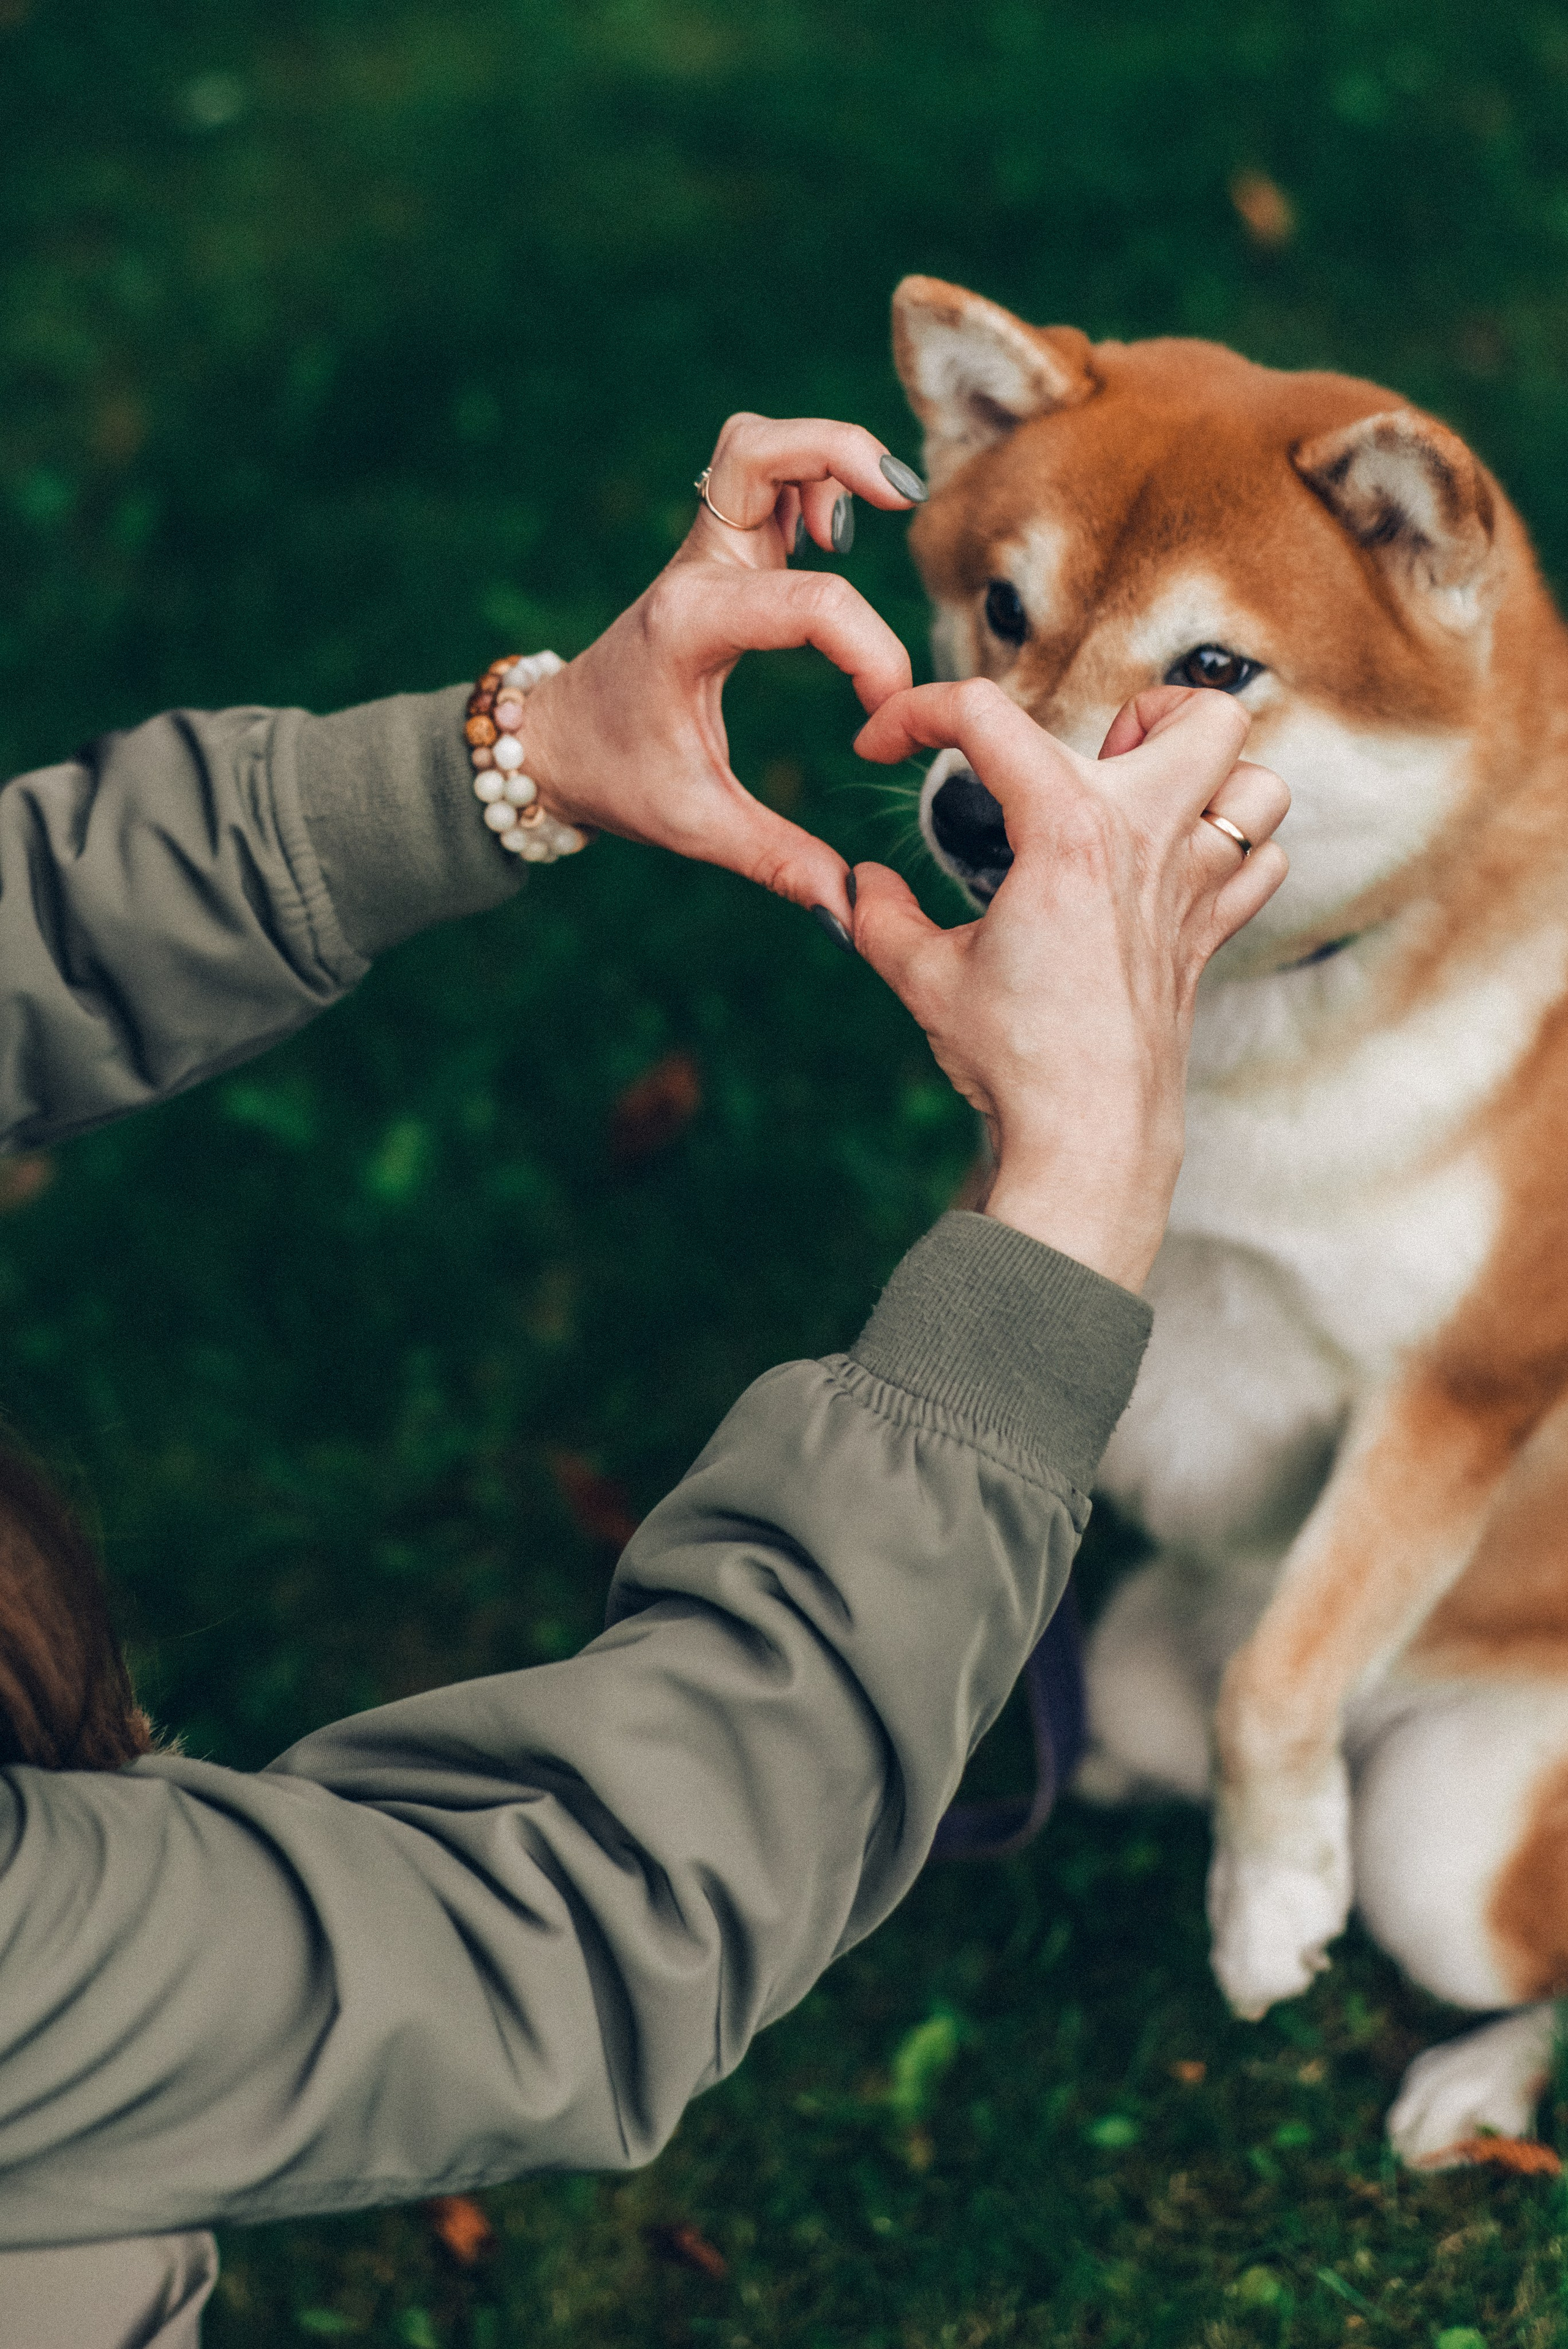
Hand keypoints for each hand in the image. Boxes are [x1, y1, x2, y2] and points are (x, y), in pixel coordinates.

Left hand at [513, 415, 924, 919]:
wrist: (550, 744)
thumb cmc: (618, 777)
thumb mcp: (695, 827)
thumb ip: (779, 862)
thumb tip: (848, 910)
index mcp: (691, 626)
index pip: (811, 604)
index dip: (871, 655)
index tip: (884, 720)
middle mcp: (694, 572)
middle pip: (756, 448)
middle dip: (835, 451)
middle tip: (898, 499)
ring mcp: (700, 553)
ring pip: (753, 446)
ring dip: (819, 456)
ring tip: (868, 513)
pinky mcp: (712, 556)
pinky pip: (757, 479)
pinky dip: (805, 479)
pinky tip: (837, 534)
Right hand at [850, 682, 1288, 1288]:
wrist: (1086, 1134)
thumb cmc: (1013, 1056)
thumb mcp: (923, 977)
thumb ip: (879, 918)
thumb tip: (857, 886)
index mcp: (1066, 831)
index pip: (985, 716)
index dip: (916, 712)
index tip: (883, 746)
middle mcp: (1147, 842)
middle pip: (1202, 716)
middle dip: (1147, 711)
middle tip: (1091, 759)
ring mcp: (1193, 889)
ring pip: (1258, 786)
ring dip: (1211, 780)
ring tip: (1147, 806)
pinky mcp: (1209, 938)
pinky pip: (1260, 864)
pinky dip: (1232, 853)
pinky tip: (1173, 872)